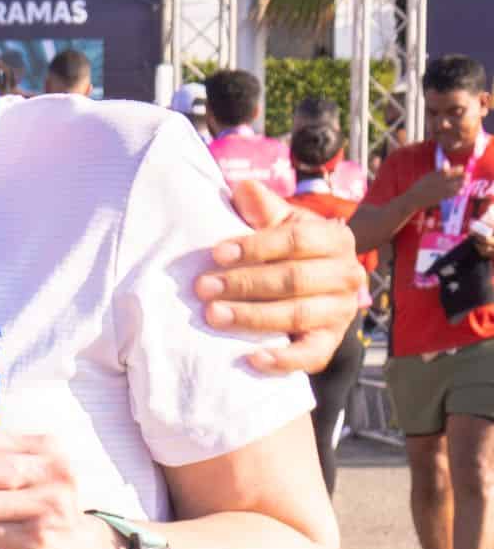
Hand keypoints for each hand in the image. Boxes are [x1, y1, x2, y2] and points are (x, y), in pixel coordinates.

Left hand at [197, 182, 364, 374]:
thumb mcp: (279, 224)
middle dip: (244, 283)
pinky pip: (310, 355)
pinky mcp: (330, 342)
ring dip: (252, 316)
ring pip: (297, 314)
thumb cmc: (288, 251)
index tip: (216, 252)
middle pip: (294, 279)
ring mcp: (341, 311)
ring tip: (213, 315)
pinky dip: (282, 359)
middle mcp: (346, 274)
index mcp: (335, 239)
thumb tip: (244, 188)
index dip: (256, 246)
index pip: (296, 240)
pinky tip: (251, 358)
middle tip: (202, 287)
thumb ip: (263, 209)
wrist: (312, 292)